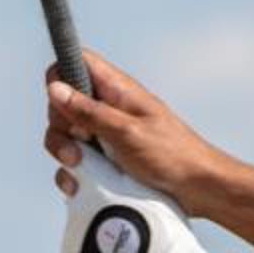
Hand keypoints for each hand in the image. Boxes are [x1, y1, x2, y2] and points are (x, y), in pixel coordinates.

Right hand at [43, 49, 226, 212]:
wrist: (199, 190)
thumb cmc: (172, 156)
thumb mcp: (128, 133)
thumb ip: (90, 112)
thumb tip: (54, 88)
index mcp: (117, 90)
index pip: (76, 62)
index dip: (59, 76)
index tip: (61, 104)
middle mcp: (108, 108)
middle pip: (62, 104)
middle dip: (61, 126)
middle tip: (79, 147)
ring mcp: (105, 135)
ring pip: (65, 135)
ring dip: (63, 152)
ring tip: (78, 168)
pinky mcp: (105, 161)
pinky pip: (75, 162)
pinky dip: (72, 174)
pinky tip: (77, 186)